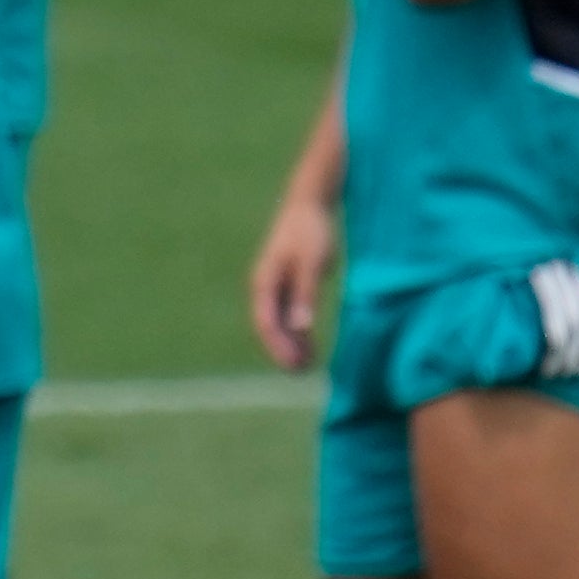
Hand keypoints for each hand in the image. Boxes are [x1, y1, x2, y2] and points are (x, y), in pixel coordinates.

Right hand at [248, 189, 337, 371]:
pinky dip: (296, 333)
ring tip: (306, 367)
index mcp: (265, 282)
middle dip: (282, 351)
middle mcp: (265, 287)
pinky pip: (286, 315)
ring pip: (277, 324)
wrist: (309, 204)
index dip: (278, 347)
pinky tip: (309, 347)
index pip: (266, 322)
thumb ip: (306, 294)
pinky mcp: (287, 284)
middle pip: (269, 327)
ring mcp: (275, 286)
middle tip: (300, 374)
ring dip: (289, 345)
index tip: (294, 365)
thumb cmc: (312, 231)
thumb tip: (301, 327)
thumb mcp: (313, 263)